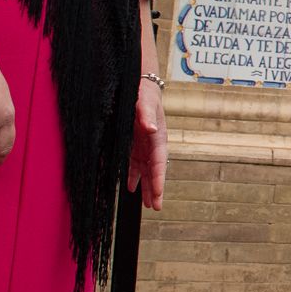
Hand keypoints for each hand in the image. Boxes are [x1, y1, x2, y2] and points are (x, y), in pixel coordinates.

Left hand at [128, 75, 166, 209]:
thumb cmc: (143, 92)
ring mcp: (143, 145)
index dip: (159, 179)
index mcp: (159, 136)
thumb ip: (146, 115)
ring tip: (149, 204)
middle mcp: (153, 143)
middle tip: (157, 207)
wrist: (138, 83)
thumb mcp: (144, 101)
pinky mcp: (134, 144)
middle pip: (156, 170)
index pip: (160, 162)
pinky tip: (131, 188)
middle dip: (157, 189)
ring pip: (146, 170)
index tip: (159, 195)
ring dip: (147, 187)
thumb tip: (151, 129)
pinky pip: (134, 164)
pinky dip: (133, 176)